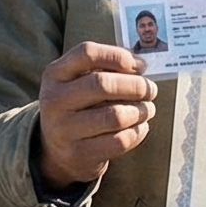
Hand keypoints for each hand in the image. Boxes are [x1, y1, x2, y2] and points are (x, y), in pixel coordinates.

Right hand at [34, 43, 156, 191]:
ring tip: (148, 109)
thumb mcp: (77, 82)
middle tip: (150, 90)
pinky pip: (119, 141)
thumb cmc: (77, 107)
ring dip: (141, 111)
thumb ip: (104, 70)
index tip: (140, 66)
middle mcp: (54, 100)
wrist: (57, 150)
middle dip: (136, 86)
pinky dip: (137, 132)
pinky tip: (140, 127)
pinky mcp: (78, 153)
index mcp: (55, 74)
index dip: (118, 56)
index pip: (87, 53)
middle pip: (102, 84)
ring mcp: (64, 129)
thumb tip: (140, 67)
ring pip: (115, 116)